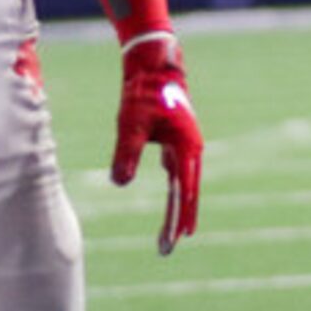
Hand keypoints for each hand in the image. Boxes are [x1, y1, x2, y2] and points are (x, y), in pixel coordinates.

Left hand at [113, 32, 202, 255]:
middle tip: (168, 247)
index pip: (185, 189)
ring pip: (181, 184)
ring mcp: (184, 145)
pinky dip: (174, 190)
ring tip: (169, 233)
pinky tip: (172, 201)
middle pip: (185, 192)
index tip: (180, 237)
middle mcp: (190, 149)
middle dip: (177, 219)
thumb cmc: (143, 91)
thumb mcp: (131, 124)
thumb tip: (121, 183)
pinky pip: (176, 172)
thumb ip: (127, 154)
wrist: (152, 63)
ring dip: (176, 207)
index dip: (181, 215)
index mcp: (187, 146)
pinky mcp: (174, 140)